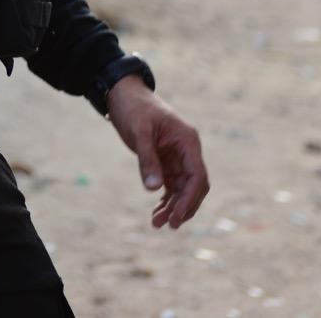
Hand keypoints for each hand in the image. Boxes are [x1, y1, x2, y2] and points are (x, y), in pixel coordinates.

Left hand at [105, 78, 209, 229]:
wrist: (123, 94)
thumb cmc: (134, 108)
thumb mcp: (139, 132)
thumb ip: (147, 159)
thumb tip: (154, 189)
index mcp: (188, 141)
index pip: (197, 176)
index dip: (189, 199)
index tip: (176, 217)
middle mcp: (187, 151)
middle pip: (194, 186)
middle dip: (183, 207)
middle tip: (167, 225)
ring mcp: (177, 156)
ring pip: (182, 189)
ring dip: (173, 206)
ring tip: (157, 223)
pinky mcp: (165, 160)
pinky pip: (171, 185)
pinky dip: (166, 199)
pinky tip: (157, 212)